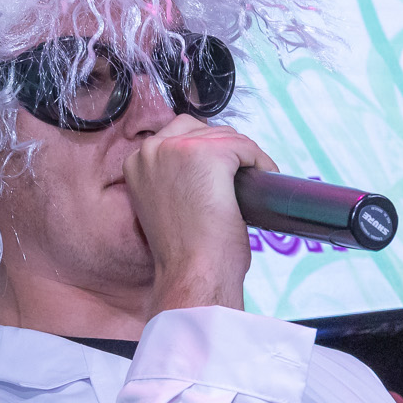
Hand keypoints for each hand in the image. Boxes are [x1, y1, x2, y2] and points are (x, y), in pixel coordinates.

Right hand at [124, 114, 275, 318]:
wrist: (192, 272)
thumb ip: (171, 179)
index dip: (205, 149)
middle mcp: (151, 149)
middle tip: (241, 174)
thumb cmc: (183, 253)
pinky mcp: (209, 154)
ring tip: (254, 178)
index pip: (178, 134)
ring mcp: (179, 148)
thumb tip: (202, 168)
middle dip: (226, 149)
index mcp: (136, 162)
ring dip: (244, 155)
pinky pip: (246, 146)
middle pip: (202, 129)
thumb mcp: (163, 205)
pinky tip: (265, 177)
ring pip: (226, 136)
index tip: (222, 170)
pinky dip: (261, 160)